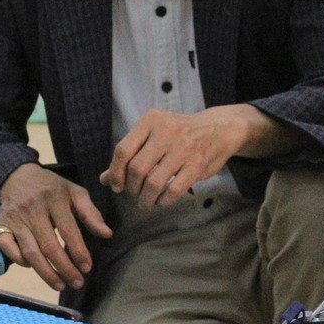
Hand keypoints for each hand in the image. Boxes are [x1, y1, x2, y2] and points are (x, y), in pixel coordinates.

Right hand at [0, 163, 112, 291]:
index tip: (87, 267)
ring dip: (46, 273)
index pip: (68, 230)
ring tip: (60, 285)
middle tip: (77, 282)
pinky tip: (34, 268)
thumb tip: (107, 234)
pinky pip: (8, 249)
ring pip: (30, 252)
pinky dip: (21, 262)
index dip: (78, 251)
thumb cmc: (51, 188)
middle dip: (65, 268)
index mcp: (54, 198)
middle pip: (49, 246)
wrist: (18, 176)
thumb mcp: (74, 192)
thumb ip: (90, 213)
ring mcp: (15, 218)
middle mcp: (33, 209)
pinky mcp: (1, 225)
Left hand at [101, 107, 248, 207]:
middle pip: (136, 168)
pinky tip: (161, 202)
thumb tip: (104, 179)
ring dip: (146, 198)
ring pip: (154, 182)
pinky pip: (174, 190)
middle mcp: (166, 131)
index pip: (122, 150)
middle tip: (134, 194)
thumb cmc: (179, 133)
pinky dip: (164, 201)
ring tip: (145, 203)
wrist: (218, 128)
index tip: (117, 186)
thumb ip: (130, 154)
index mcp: (151, 121)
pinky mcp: (197, 164)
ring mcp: (183, 148)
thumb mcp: (153, 135)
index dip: (115, 172)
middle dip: (131, 188)